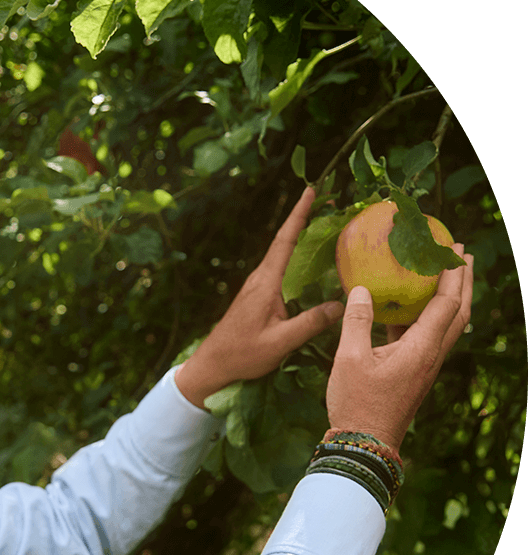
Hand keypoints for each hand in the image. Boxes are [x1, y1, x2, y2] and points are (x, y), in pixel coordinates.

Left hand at [175, 186, 344, 408]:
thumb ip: (311, 323)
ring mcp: (258, 286)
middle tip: (330, 200)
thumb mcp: (280, 342)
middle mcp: (260, 278)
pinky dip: (297, 258)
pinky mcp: (258, 295)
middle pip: (285, 241)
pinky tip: (311, 262)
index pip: (285, 241)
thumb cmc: (242, 354)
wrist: (213, 364)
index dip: (299, 214)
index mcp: (266, 283)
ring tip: (326, 224)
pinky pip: (281, 269)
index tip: (311, 190)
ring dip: (302, 237)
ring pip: (283, 254)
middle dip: (306, 219)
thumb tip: (343, 305)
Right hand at [326, 244, 473, 453]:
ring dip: (451, 298)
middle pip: (459, 313)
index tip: (453, 249)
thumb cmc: (357, 402)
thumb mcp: (350, 359)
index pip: (446, 303)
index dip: (451, 274)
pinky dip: (429, 316)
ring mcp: (425, 366)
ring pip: (448, 326)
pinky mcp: (415, 374)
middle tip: (462, 255)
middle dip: (463, 282)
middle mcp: (431, 356)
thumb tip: (360, 288)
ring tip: (445, 276)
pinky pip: (430, 337)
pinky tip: (412, 310)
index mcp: (421, 348)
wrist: (365, 444)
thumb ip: (356, 321)